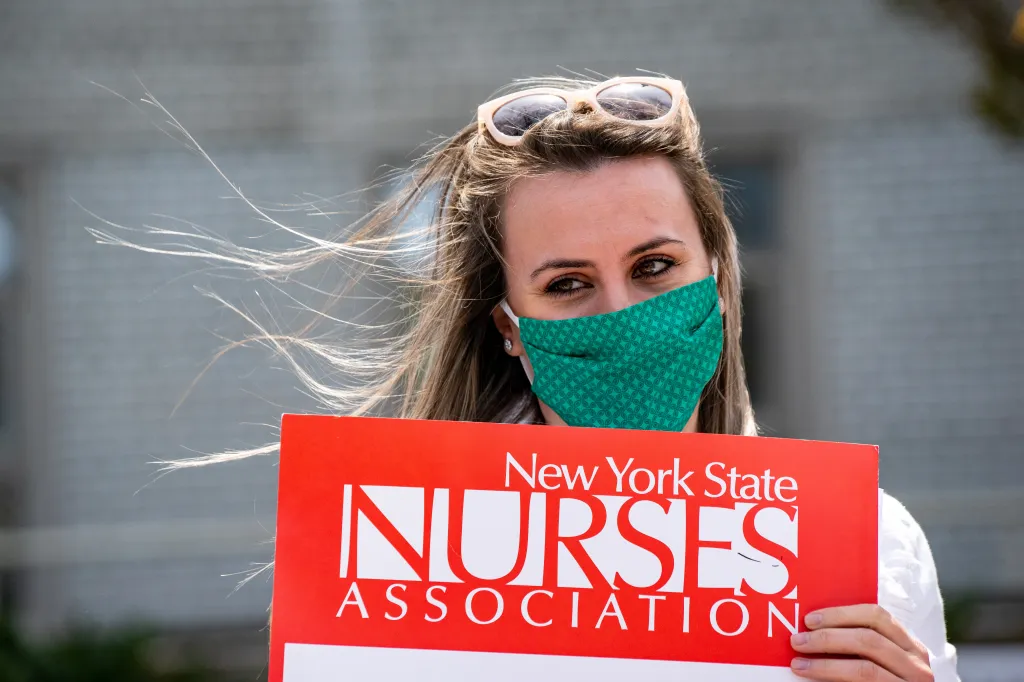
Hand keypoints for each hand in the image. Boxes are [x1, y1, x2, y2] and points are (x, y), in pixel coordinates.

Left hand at [789, 604, 932, 680]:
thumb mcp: (879, 658)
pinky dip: (835, 680)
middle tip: (798, 641)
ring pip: (865, 668)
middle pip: (868, 639)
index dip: (840, 614)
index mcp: (909, 645)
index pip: (876, 616)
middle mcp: (915, 664)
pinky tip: (816, 680)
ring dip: (826, 664)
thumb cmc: (880, 678)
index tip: (810, 620)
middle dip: (827, 638)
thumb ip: (856, 644)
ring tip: (799, 664)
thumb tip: (812, 630)